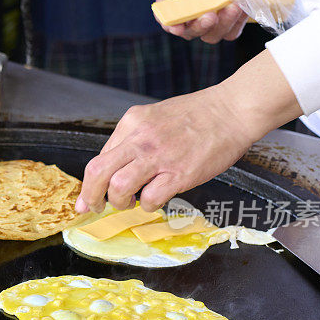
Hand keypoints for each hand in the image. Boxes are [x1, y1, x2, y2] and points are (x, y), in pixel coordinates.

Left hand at [76, 87, 254, 213]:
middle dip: (90, 197)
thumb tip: (113, 170)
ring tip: (129, 203)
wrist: (231, 110)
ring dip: (119, 202)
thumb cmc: (196, 116)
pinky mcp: (179, 173)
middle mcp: (140, 138)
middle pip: (98, 171)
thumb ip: (133, 141)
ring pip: (118, 187)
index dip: (90, 183)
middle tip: (94, 208)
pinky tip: (154, 200)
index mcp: (132, 122)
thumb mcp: (154, 118)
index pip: (99, 157)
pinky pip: (150, 199)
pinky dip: (147, 206)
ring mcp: (159, 156)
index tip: (87, 198)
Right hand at [157, 0, 261, 42]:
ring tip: (233, 6)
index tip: (177, 26)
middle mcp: (191, 6)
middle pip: (188, 29)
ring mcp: (212, 13)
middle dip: (198, 27)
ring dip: (220, 26)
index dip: (169, 22)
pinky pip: (231, 31)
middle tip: (210, 16)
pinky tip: (240, 7)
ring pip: (210, 34)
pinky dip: (235, 24)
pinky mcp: (232, 17)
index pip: (164, 12)